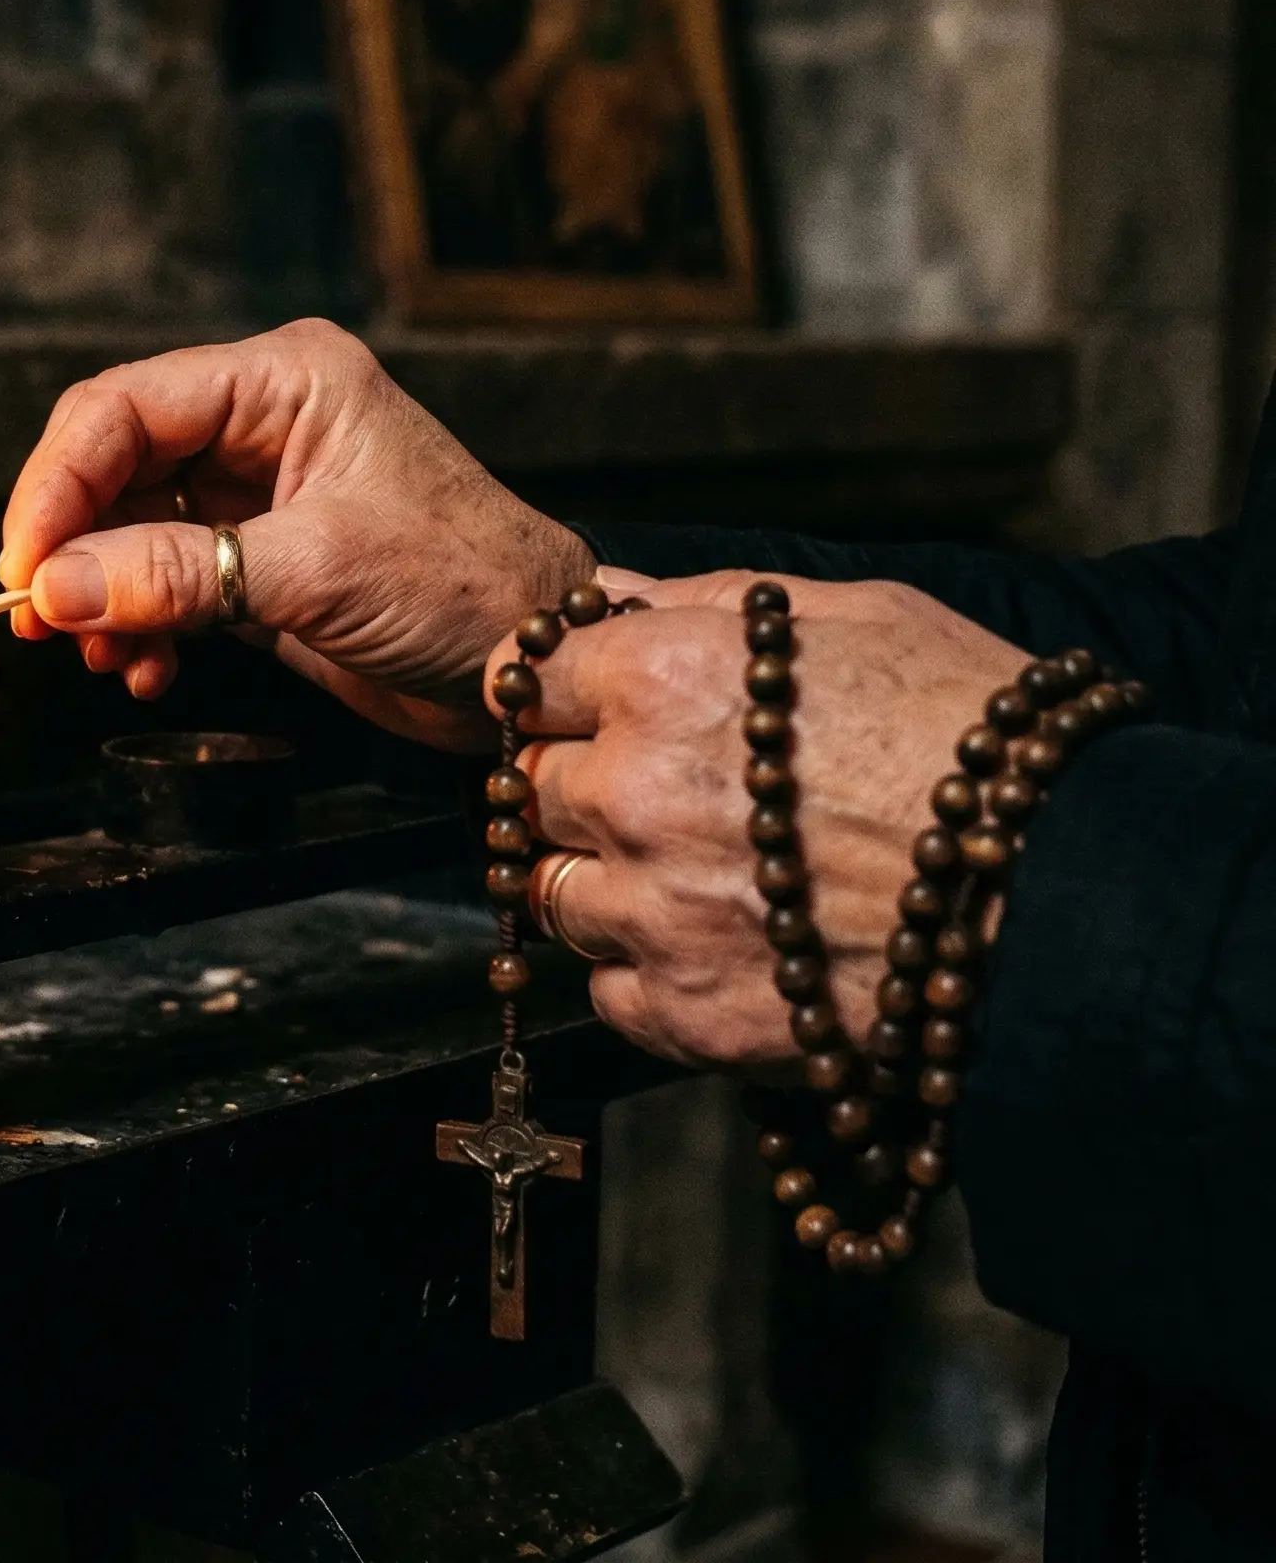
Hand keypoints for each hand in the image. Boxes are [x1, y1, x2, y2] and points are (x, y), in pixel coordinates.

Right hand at [0, 320, 597, 749]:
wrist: (533, 663)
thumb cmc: (462, 585)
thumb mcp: (315, 573)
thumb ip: (178, 575)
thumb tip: (56, 589)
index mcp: (283, 381)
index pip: (125, 408)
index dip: (58, 484)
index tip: (24, 566)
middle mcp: (261, 422)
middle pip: (113, 465)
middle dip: (72, 546)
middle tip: (43, 620)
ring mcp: (254, 492)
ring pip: (125, 529)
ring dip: (102, 598)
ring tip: (109, 658)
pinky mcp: (253, 558)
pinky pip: (159, 580)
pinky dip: (140, 626)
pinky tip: (149, 670)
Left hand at [487, 573, 1029, 1067]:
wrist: (1074, 890)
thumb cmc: (974, 734)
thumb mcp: (855, 617)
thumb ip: (708, 602)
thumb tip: (610, 593)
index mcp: (662, 679)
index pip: (529, 682)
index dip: (564, 698)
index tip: (595, 714)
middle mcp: (634, 791)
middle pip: (533, 789)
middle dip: (582, 789)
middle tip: (665, 800)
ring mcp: (652, 909)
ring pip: (556, 893)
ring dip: (606, 884)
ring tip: (701, 878)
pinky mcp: (684, 1010)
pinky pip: (605, 989)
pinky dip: (645, 973)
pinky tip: (723, 945)